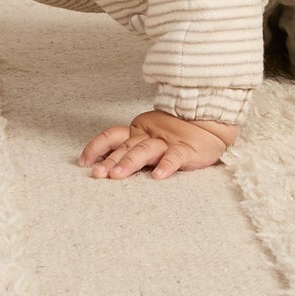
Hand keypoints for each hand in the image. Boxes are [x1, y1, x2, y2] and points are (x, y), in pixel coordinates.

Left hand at [77, 109, 236, 179]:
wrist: (211, 119)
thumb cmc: (178, 133)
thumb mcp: (150, 137)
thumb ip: (131, 148)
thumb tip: (103, 163)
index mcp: (138, 132)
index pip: (111, 136)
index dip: (96, 147)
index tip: (83, 162)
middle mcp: (149, 136)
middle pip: (125, 147)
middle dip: (109, 161)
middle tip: (97, 174)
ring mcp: (167, 142)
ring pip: (145, 151)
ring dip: (130, 163)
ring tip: (118, 175)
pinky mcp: (186, 149)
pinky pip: (175, 157)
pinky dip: (166, 165)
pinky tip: (159, 176)